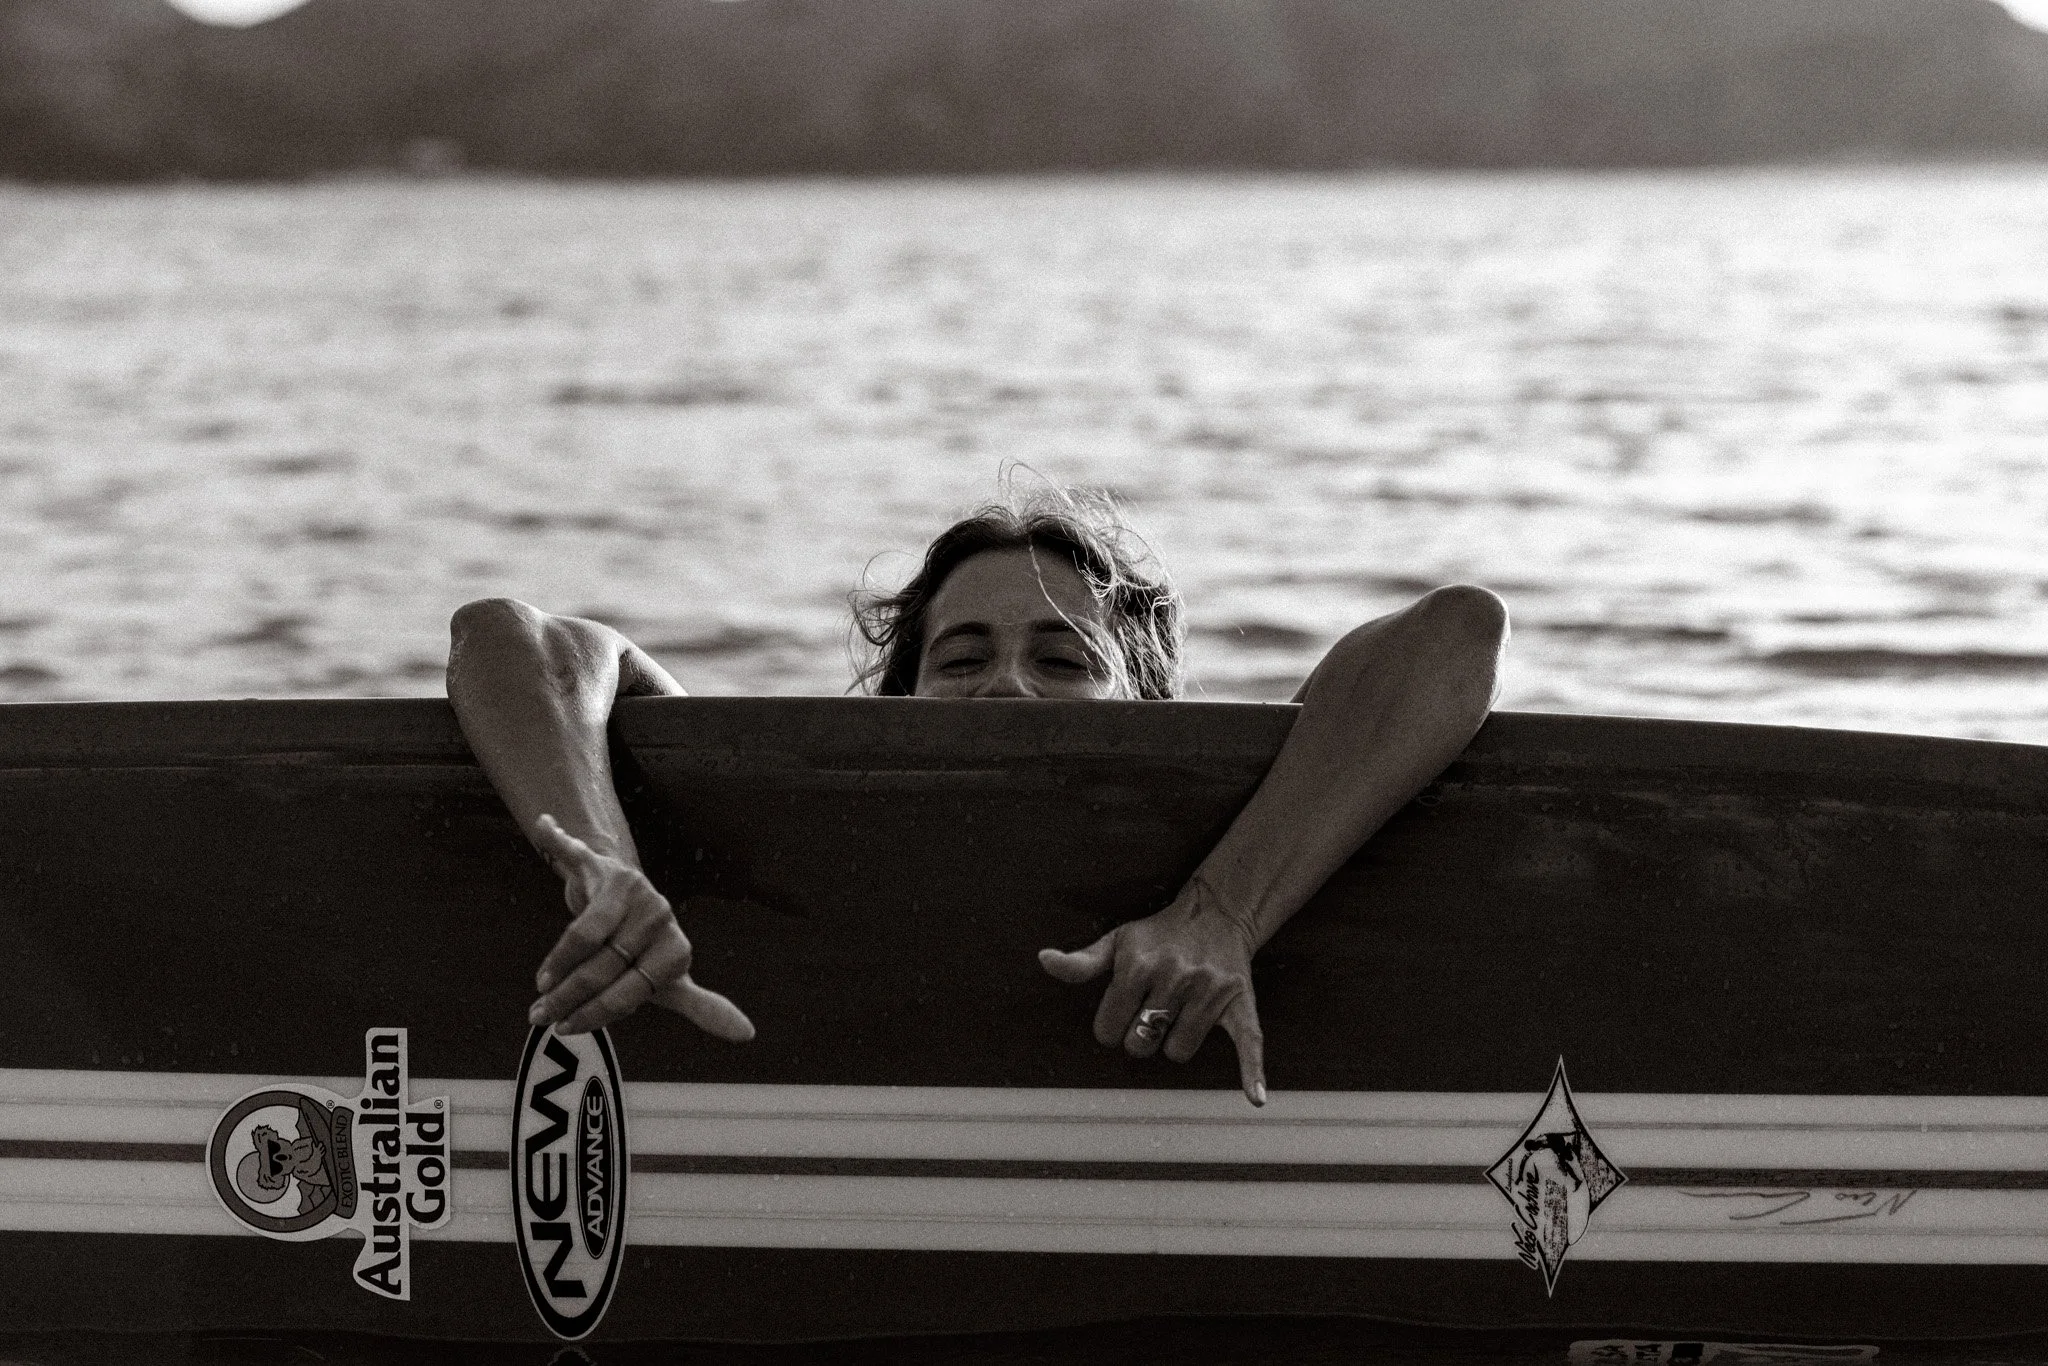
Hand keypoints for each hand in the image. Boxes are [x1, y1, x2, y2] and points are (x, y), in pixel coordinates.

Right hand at [526, 813, 753, 1041]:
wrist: (627, 900)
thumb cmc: (644, 947)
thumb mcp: (670, 978)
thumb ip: (701, 1006)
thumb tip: (749, 1035)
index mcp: (677, 948)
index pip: (629, 990)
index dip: (596, 1012)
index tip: (568, 1027)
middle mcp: (659, 914)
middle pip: (603, 967)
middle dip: (568, 997)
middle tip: (540, 1016)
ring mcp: (630, 888)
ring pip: (583, 937)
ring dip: (555, 966)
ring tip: (540, 987)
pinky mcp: (599, 865)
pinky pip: (575, 854)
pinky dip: (559, 840)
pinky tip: (545, 827)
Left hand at [1039, 883, 1266, 1105]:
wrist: (1215, 913)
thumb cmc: (1158, 936)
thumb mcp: (1116, 942)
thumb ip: (1081, 962)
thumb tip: (1044, 960)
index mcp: (1138, 965)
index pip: (1107, 1029)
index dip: (1110, 1026)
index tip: (1122, 1011)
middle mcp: (1174, 977)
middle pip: (1140, 1044)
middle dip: (1140, 1036)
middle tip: (1151, 1013)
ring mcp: (1209, 991)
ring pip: (1178, 1051)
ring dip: (1174, 1042)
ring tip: (1179, 1014)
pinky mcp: (1239, 1004)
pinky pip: (1247, 1043)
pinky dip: (1251, 1071)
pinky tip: (1255, 1098)